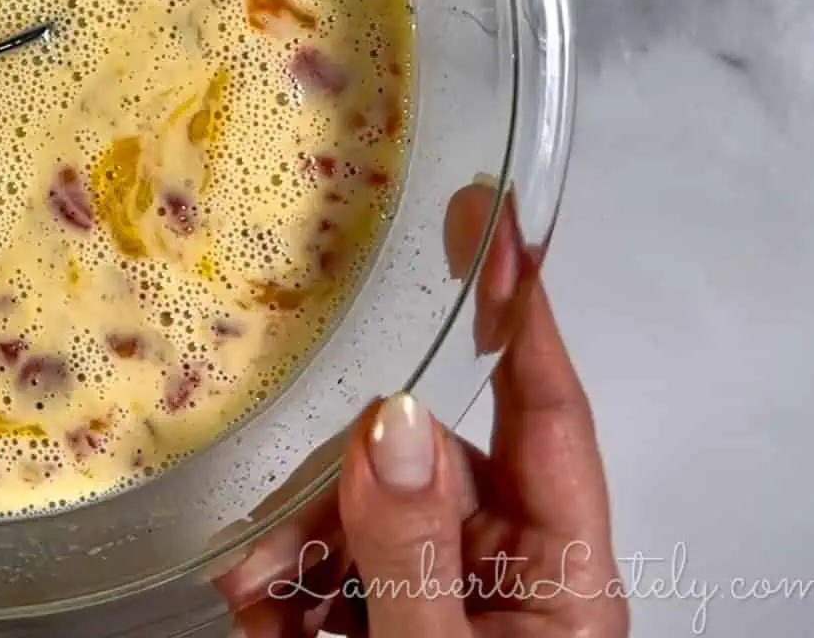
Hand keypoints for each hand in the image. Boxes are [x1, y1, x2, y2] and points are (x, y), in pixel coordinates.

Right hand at [217, 183, 626, 635]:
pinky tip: (254, 610)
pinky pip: (342, 572)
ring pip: (369, 518)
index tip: (488, 216)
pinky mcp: (399, 622)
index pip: (550, 414)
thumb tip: (391, 418)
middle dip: (336, 489)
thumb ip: (411, 547)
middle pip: (428, 470)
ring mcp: (457, 599)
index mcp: (565, 579)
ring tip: (249, 590)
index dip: (521, 312)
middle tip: (265, 531)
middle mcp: (516, 574)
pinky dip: (290, 585)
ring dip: (298, 547)